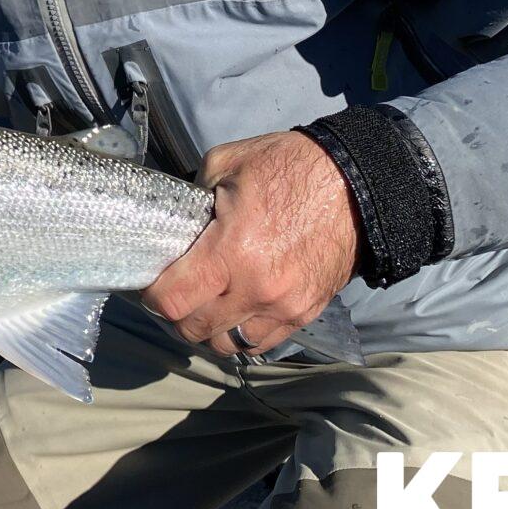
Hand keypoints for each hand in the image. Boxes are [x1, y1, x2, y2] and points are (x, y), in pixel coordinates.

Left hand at [141, 131, 358, 357]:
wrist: (356, 184)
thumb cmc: (288, 166)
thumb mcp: (226, 163)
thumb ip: (192, 194)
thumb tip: (173, 218)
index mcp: (231, 251)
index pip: (173, 301)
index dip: (153, 296)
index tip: (151, 283)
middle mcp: (256, 289)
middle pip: (194, 330)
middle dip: (176, 314)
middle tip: (175, 292)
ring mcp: (283, 307)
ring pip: (227, 345)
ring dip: (208, 329)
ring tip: (204, 305)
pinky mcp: (304, 314)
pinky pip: (260, 343)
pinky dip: (240, 333)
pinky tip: (235, 310)